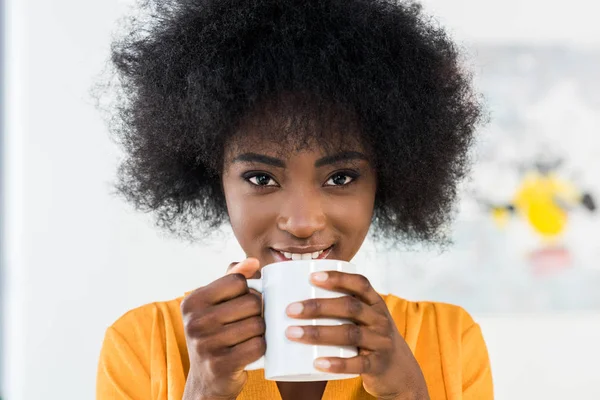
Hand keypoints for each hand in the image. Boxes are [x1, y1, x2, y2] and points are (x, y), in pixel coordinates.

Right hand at [181, 258, 263, 399]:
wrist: (207, 380)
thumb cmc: (216, 334)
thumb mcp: (215, 304)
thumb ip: (231, 278)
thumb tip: (253, 262)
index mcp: (192, 301)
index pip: (238, 281)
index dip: (248, 291)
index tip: (242, 304)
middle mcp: (195, 321)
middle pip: (251, 302)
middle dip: (259, 311)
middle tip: (251, 322)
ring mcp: (206, 344)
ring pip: (257, 324)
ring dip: (262, 330)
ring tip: (251, 335)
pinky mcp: (220, 365)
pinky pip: (258, 346)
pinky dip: (262, 347)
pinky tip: (253, 349)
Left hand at [284, 271, 429, 399]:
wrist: (400, 371)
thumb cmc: (370, 339)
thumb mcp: (366, 319)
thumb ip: (342, 307)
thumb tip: (296, 296)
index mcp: (375, 304)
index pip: (359, 283)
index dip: (337, 277)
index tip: (312, 277)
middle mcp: (380, 320)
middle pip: (349, 307)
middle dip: (318, 306)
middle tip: (290, 310)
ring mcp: (380, 342)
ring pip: (350, 333)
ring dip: (318, 333)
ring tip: (292, 333)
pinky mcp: (377, 365)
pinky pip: (357, 364)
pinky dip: (337, 363)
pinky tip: (317, 362)